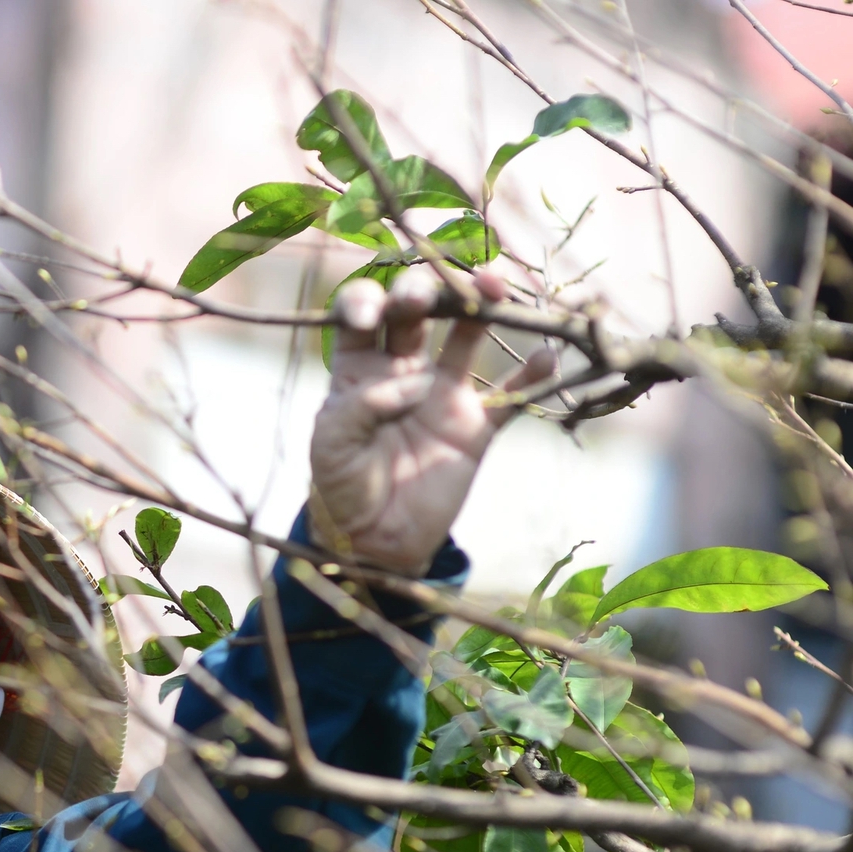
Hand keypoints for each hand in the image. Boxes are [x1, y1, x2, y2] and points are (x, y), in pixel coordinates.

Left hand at [307, 268, 554, 573]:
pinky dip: (532, 375)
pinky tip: (546, 356)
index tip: (367, 315)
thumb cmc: (341, 483)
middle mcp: (403, 368)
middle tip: (425, 297)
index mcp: (358, 367)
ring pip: (467, 334)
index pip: (361, 314)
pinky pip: (510, 394)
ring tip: (494, 287)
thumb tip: (415, 384)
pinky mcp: (475, 425)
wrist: (374, 537)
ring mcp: (443, 392)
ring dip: (481, 305)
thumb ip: (360, 407)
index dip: (364, 301)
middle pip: (417, 311)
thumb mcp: (330, 443)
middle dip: (423, 292)